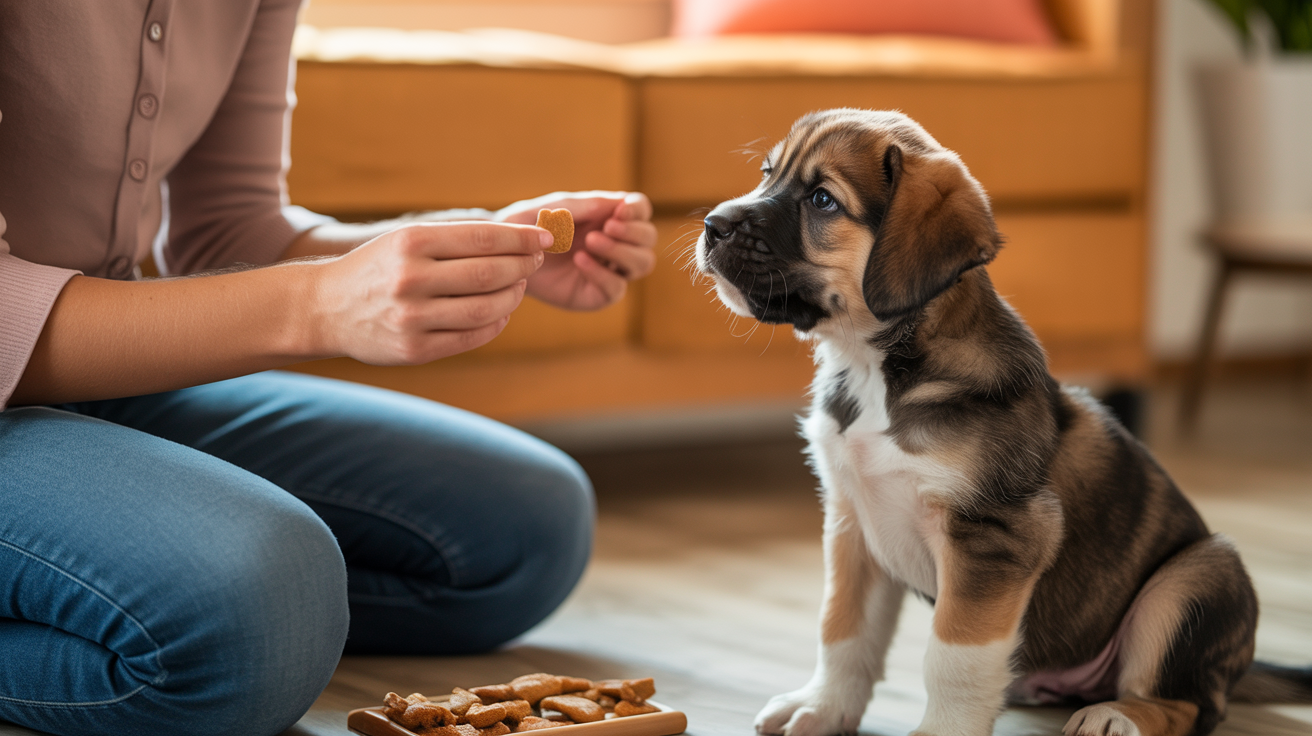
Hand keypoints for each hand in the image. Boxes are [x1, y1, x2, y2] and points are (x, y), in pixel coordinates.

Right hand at [310, 221, 550, 364]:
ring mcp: (412, 319)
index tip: (545, 239)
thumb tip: (521, 240)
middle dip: (524, 267)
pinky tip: (500, 313)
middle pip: (491, 274)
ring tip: (519, 287)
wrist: (325, 308)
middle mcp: (411, 279)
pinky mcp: (414, 350)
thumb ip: (457, 240)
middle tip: (536, 262)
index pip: (484, 238)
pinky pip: (471, 338)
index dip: (523, 239)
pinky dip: (495, 324)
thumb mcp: (407, 240)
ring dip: (513, 297)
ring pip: (486, 310)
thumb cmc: (378, 267)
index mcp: (411, 243)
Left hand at [496, 191, 655, 310]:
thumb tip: (622, 205)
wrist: (505, 253)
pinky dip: (602, 273)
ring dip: (622, 251)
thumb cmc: (530, 224)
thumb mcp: (558, 208)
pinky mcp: (595, 294)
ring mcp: (608, 270)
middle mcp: (614, 244)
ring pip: (642, 264)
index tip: (619, 212)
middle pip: (648, 238)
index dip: (637, 212)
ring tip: (590, 242)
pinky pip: (616, 289)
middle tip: (605, 228)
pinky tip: (580, 260)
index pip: (641, 212)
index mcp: (608, 217)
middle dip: (632, 233)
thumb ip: (590, 205)